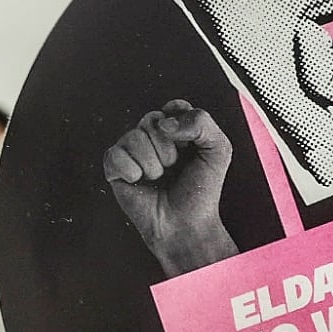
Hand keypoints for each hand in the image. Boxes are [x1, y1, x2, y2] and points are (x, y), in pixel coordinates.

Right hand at [105, 101, 236, 276]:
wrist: (185, 224)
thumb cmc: (200, 192)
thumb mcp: (218, 150)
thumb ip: (202, 122)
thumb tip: (166, 122)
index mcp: (178, 132)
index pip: (174, 107)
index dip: (180, 123)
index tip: (189, 145)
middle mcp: (154, 139)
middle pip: (152, 119)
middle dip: (167, 147)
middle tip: (174, 166)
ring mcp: (133, 153)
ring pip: (132, 136)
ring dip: (151, 162)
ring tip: (159, 177)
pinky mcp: (115, 169)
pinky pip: (114, 154)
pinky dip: (130, 170)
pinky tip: (139, 181)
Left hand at [147, 0, 332, 201]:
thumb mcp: (253, 51)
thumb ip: (297, 119)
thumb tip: (330, 174)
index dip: (329, 89)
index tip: (289, 42)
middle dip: (326, 68)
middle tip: (282, 24)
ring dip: (320, 52)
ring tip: (280, 9)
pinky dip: (320, 29)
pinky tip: (288, 0)